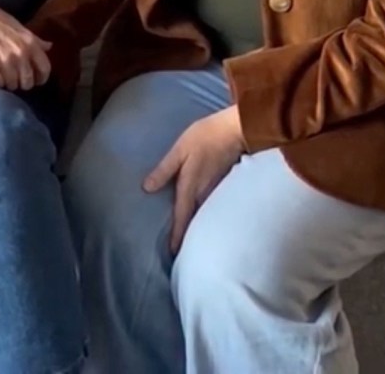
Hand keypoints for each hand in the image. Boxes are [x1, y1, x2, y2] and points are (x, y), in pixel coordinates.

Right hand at [0, 0, 51, 90]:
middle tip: (13, 79)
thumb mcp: (17, 26)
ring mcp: (5, 59)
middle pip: (28, 81)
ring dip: (6, 83)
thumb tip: (49, 46)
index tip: (35, 80)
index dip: (41, 78)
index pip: (45, 68)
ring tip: (0, 76)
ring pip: (12, 84)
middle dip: (21, 83)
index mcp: (30, 42)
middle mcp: (21, 52)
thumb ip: (34, 39)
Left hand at [144, 106, 244, 252]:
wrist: (237, 130)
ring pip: (205, 215)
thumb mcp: (179, 151)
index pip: (182, 217)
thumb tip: (146, 188)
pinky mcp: (224, 185)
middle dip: (188, 237)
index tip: (173, 253)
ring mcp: (217, 190)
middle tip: (182, 254)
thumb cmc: (205, 137)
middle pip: (195, 220)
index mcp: (190, 187)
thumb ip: (164, 170)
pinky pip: (213, 206)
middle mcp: (205, 194)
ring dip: (198, 227)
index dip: (177, 235)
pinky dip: (207, 215)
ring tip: (192, 240)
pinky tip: (205, 218)